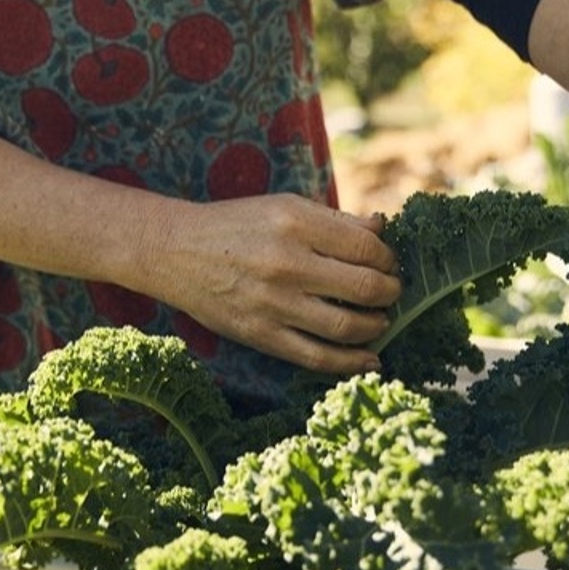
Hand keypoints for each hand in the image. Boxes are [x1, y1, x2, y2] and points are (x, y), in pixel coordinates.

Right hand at [139, 193, 401, 374]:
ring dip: (377, 326)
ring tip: (381, 321)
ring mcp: (273, 303)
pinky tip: (370, 360)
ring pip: (346, 326)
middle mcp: (287, 262)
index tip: (388, 264)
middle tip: (392, 293)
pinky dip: (351, 363)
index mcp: (296, 223)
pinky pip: (317, 357)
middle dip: (390, 293)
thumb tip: (383, 227)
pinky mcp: (261, 335)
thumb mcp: (285, 207)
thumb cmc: (239, 226)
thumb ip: (335, 220)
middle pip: (364, 287)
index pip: (366, 246)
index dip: (387, 259)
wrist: (176, 252)